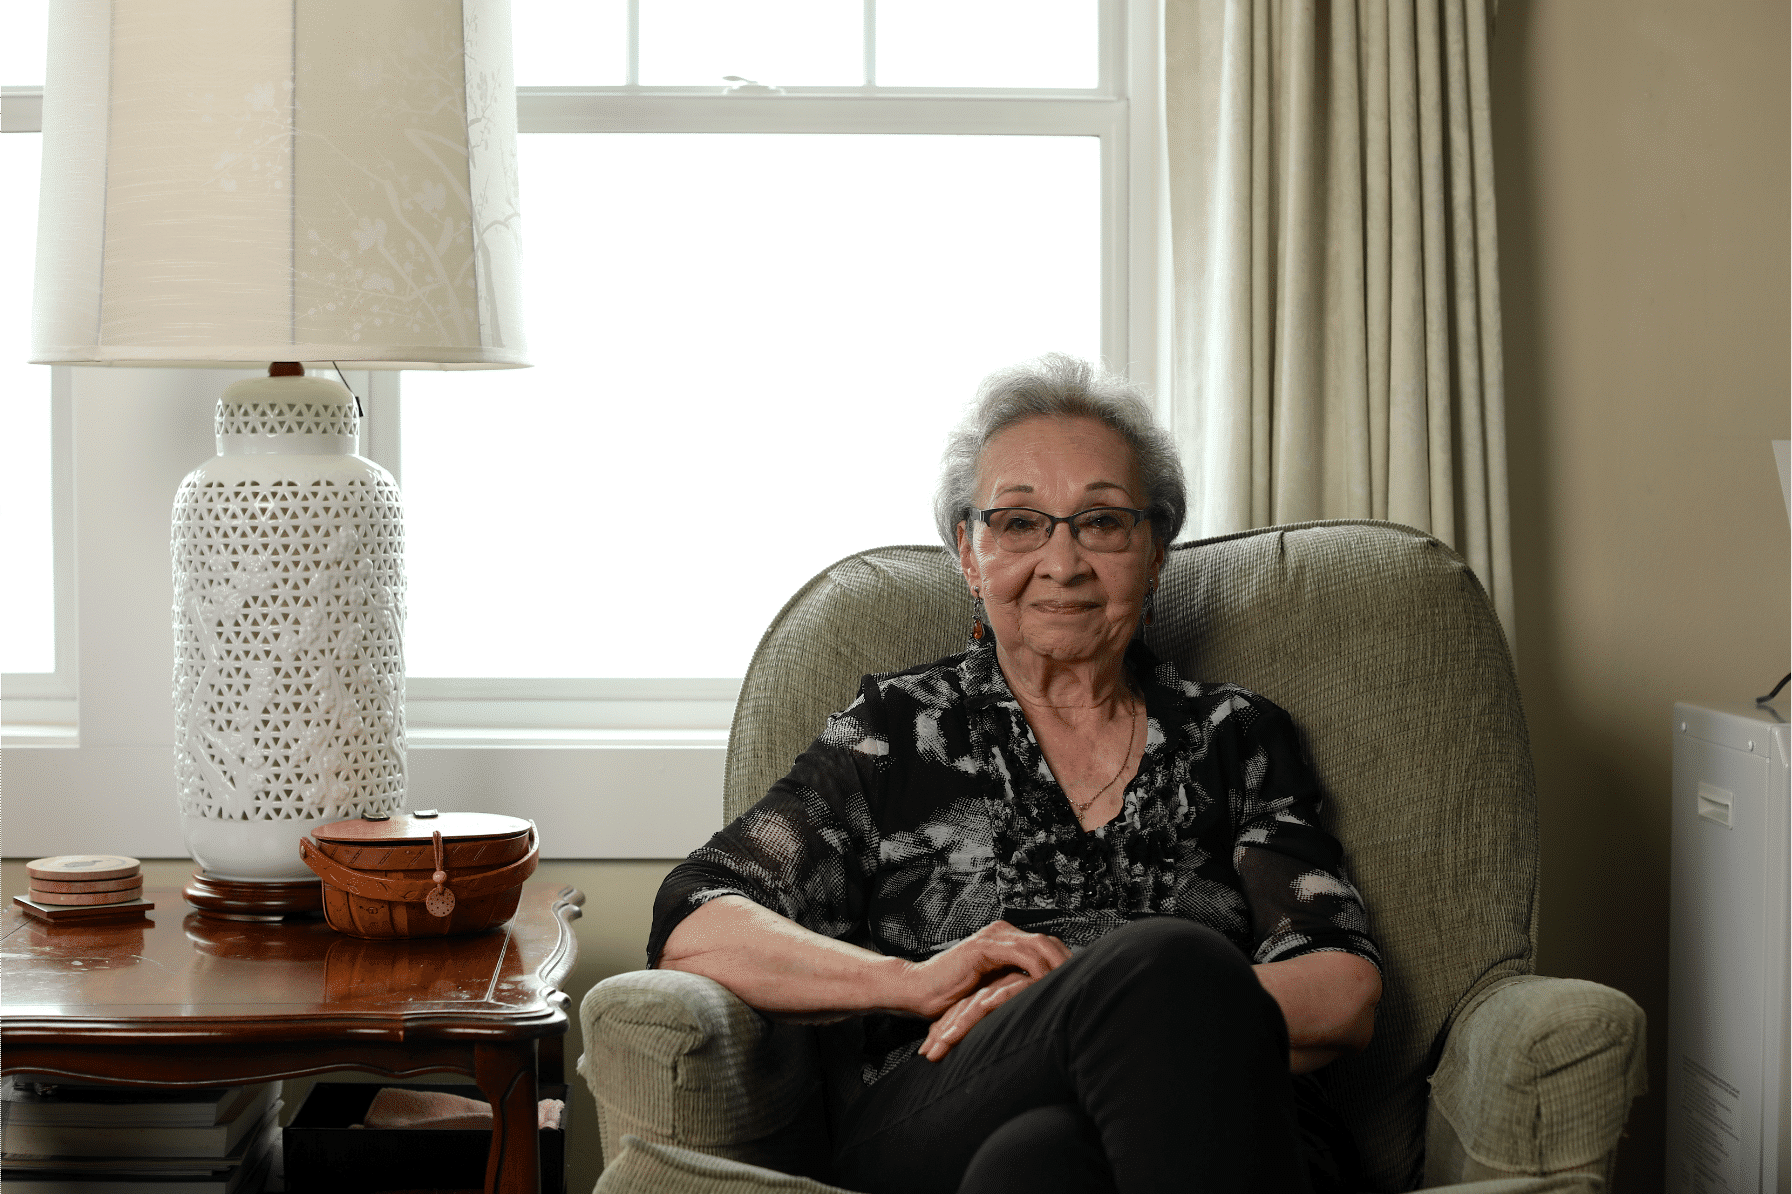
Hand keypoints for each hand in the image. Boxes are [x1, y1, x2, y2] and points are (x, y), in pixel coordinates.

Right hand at [897, 920, 1070, 1059]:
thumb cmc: (953, 996)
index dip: (1068, 964)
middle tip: (1090, 986)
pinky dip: (1038, 969)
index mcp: (1007, 939)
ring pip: (1040, 946)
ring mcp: (993, 937)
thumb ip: (1017, 986)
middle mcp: (1003, 933)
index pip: (1049, 946)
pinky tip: (1048, 984)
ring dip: (1059, 966)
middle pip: (1050, 942)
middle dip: (1070, 963)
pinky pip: (1020, 955)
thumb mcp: (994, 989)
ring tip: (1074, 987)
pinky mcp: (983, 947)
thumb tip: (1050, 1001)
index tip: (1087, 984)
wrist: (919, 991)